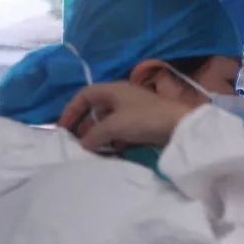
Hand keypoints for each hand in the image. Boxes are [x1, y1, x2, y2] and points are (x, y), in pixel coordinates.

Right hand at [57, 82, 192, 151]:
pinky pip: (122, 132)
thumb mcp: (113, 126)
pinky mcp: (143, 125)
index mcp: (113, 90)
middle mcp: (122, 97)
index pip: (85, 95)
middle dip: (85, 126)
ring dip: (100, 136)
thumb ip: (93, 135)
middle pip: (96, 110)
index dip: (71, 110)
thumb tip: (83, 144)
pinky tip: (111, 153)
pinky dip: (114, 141)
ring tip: (92, 151)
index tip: (63, 128)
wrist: (179, 127)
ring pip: (109, 123)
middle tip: (77, 143)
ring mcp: (134, 111)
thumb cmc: (144, 119)